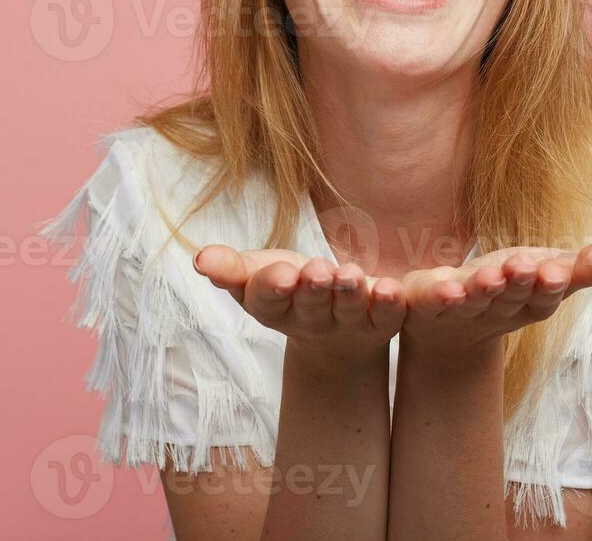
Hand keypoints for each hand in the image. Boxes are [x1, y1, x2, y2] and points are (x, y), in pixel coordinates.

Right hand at [193, 246, 405, 361]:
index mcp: (274, 308)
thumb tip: (199, 258)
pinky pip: (390, 316)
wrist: (334, 333)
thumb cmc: (288, 288)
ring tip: (351, 274)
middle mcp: (311, 320)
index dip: (273, 287)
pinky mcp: (382, 324)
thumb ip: (230, 268)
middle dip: (313, 289)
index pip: (267, 300)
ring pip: (350, 310)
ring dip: (351, 293)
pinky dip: (391, 304)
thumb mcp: (256, 275)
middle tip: (318, 272)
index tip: (280, 273)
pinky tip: (392, 288)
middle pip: (311, 305)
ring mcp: (348, 325)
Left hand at [398, 242, 591, 355]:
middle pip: (511, 298)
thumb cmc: (507, 290)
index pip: (546, 296)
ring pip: (474, 300)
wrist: (447, 330)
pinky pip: (432, 301)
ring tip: (491, 276)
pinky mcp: (427, 304)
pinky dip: (439, 295)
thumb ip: (583, 267)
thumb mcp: (548, 274)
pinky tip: (445, 288)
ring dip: (483, 289)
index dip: (552, 286)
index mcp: (528, 301)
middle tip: (527, 268)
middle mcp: (497, 309)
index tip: (558, 272)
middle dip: (521, 284)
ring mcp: (461, 309)